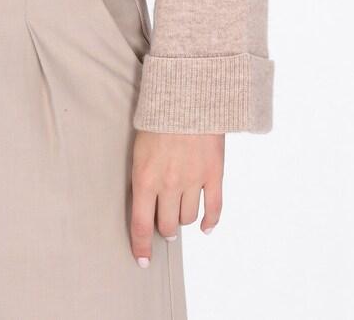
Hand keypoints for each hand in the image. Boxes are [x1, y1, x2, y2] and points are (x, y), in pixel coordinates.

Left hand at [129, 130, 223, 265]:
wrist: (186, 93)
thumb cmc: (158, 117)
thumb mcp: (139, 147)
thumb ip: (142, 175)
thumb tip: (144, 200)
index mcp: (144, 177)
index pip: (141, 224)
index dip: (141, 246)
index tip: (142, 260)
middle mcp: (169, 184)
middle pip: (167, 225)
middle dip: (164, 228)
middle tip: (163, 222)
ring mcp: (193, 180)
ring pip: (188, 218)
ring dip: (183, 219)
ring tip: (179, 211)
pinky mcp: (214, 174)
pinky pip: (214, 209)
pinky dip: (210, 222)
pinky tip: (205, 226)